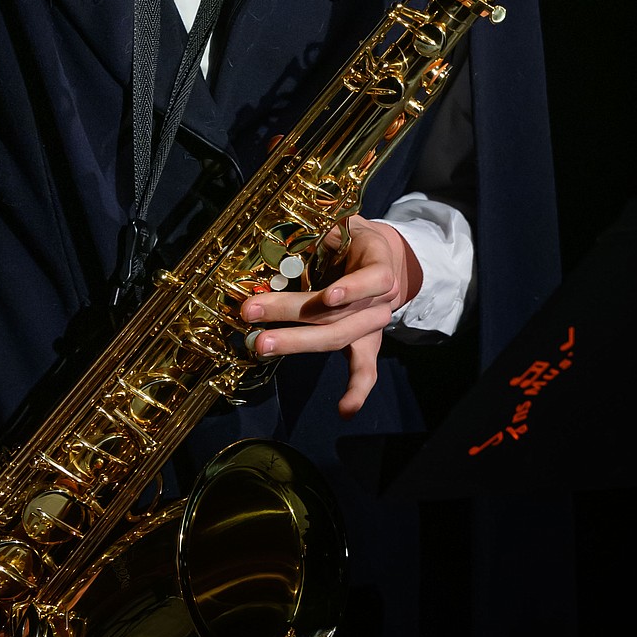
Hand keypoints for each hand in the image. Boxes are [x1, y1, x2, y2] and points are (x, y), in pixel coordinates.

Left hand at [239, 216, 421, 417]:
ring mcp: (372, 325)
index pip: (372, 280)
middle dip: (293, 314)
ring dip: (296, 342)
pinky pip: (365, 370)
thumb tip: (276, 236)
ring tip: (260, 345)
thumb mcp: (344, 225)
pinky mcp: (366, 344)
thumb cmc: (354, 238)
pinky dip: (356, 391)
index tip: (331, 296)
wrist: (385, 257)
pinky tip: (344, 410)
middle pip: (337, 313)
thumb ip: (321, 232)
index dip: (353, 289)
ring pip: (336, 337)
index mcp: (378, 266)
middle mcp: (379, 299)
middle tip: (251, 313)